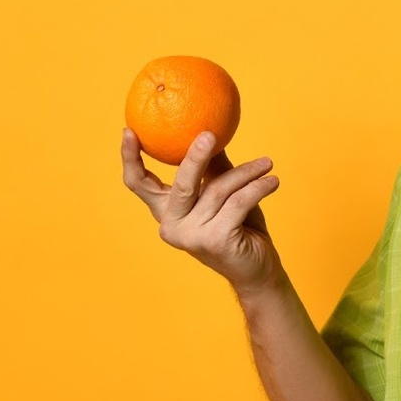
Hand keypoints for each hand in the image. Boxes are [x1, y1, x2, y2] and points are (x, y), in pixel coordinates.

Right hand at [121, 127, 281, 294]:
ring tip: (266, 164)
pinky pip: (238, 203)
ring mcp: (191, 236)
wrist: (257, 270)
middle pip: (181, 183)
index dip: (130, 158)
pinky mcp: (215, 241)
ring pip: (218, 190)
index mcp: (166, 211)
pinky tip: (272, 181)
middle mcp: (172, 225)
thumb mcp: (222, 193)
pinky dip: (258, 189)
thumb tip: (210, 130)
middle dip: (195, 157)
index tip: (128, 131)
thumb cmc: (238, 227)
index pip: (139, 184)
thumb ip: (213, 167)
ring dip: (247, 173)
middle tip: (209, 134)